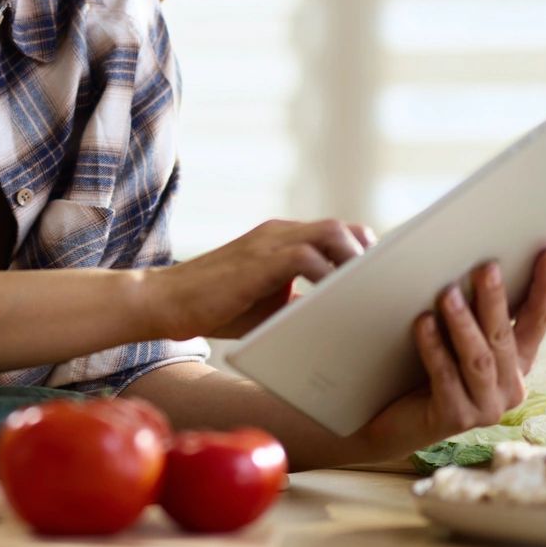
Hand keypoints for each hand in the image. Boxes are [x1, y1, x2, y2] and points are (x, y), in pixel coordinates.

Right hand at [142, 218, 377, 340]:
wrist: (164, 301)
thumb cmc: (214, 307)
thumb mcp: (267, 304)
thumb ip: (298, 301)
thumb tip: (336, 319)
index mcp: (281, 240)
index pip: (334, 233)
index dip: (361, 251)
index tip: (381, 277)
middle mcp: (278, 233)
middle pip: (342, 227)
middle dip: (367, 253)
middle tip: (382, 286)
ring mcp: (268, 243)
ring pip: (330, 233)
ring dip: (354, 260)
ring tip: (368, 291)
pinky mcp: (258, 260)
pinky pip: (306, 257)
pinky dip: (327, 275)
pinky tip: (337, 300)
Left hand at [354, 247, 545, 460]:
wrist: (388, 421)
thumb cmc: (419, 369)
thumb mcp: (453, 337)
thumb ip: (470, 309)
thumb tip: (474, 260)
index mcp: (516, 364)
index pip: (538, 321)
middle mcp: (509, 388)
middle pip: (504, 336)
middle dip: (496, 300)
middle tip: (486, 266)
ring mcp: (485, 407)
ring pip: (478, 358)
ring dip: (463, 323)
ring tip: (447, 292)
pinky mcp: (455, 419)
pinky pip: (445, 376)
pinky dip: (434, 348)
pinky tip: (422, 323)